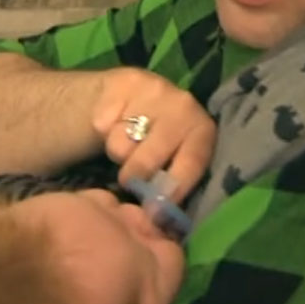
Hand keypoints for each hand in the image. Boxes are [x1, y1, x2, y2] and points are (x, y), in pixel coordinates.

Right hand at [91, 68, 215, 203]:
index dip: (173, 190)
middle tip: (130, 176)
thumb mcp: (173, 158)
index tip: (153, 212)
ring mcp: (155, 90)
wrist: (131, 93)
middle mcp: (184, 105)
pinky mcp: (125, 81)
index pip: (192, 163)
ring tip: (127, 142)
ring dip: (118, 150)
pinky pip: (102, 124)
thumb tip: (162, 222)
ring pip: (120, 144)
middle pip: (148, 160)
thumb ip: (172, 184)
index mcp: (202, 130)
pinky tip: (114, 122)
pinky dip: (103, 128)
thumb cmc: (158, 138)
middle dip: (134, 175)